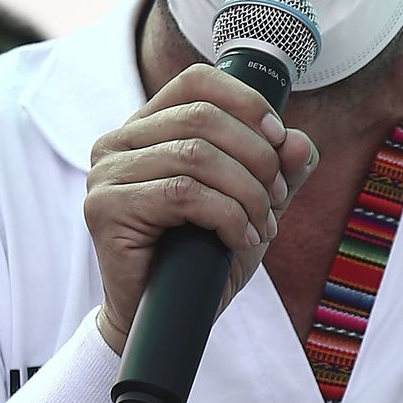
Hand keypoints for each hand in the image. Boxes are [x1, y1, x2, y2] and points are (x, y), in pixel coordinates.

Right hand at [84, 64, 317, 354]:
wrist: (163, 321)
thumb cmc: (201, 260)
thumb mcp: (252, 206)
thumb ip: (278, 172)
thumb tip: (298, 141)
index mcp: (148, 127)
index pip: (196, 82)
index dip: (245, 102)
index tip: (278, 138)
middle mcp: (119, 142)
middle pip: (202, 117)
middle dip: (256, 156)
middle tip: (277, 198)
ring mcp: (106, 174)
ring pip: (196, 156)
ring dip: (246, 192)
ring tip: (262, 225)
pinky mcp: (105, 208)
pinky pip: (183, 194)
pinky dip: (227, 215)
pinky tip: (240, 238)